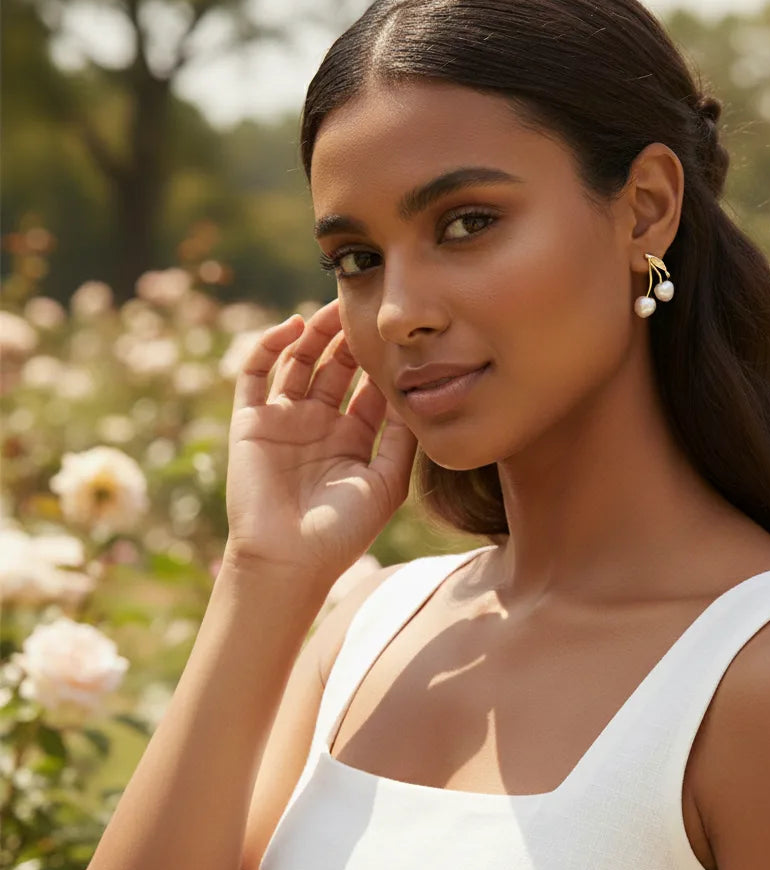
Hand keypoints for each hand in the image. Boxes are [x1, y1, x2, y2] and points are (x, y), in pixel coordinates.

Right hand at [223, 300, 417, 584]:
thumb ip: (402, 437)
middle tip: (365, 309)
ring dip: (315, 334)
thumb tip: (418, 392)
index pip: (368, 387)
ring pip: (299, 362)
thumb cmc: (342, 530)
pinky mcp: (251, 421)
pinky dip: (270, 345)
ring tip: (333, 308)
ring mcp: (284, 421)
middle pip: (335, 367)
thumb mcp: (386, 481)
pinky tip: (293, 327)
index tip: (400, 335)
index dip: (382, 360)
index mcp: (352, 439)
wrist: (289, 560)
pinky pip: (256, 373)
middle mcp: (318, 425)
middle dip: (350, 339)